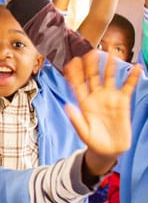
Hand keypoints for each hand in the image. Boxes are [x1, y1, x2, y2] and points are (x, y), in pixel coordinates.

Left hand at [63, 50, 140, 167]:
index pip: (78, 84)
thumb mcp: (82, 131)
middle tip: (91, 51)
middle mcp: (96, 97)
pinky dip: (131, 77)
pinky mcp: (123, 103)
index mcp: (83, 102)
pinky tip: (135, 67)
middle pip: (93, 77)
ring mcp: (110, 98)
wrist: (108, 150)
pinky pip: (128, 87)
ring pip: (109, 78)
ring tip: (111, 53)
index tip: (72, 61)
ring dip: (110, 66)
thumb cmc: (93, 141)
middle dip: (91, 65)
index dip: (75, 73)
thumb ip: (76, 119)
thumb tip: (67, 106)